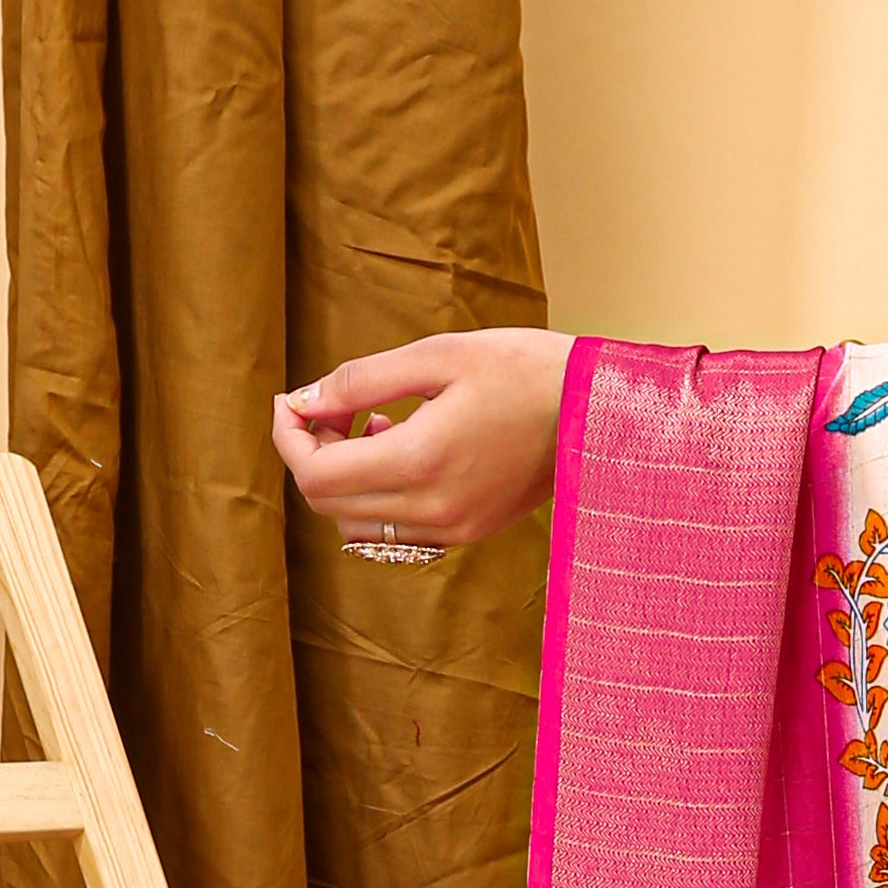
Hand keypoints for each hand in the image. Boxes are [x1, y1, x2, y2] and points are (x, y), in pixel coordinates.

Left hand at [270, 326, 569, 549]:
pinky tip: (405, 448)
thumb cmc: (523, 369)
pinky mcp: (469, 531)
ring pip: (356, 523)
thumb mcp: (438, 356)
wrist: (598, 409)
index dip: (289, 437)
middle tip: (332, 406)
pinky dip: (379, 496)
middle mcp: (432, 509)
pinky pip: (395, 530)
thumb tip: (304, 401)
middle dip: (312, 453)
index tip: (293, 401)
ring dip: (345, 478)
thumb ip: (361, 381)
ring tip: (376, 425)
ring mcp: (453, 528)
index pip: (315, 473)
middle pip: (327, 503)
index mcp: (420, 461)